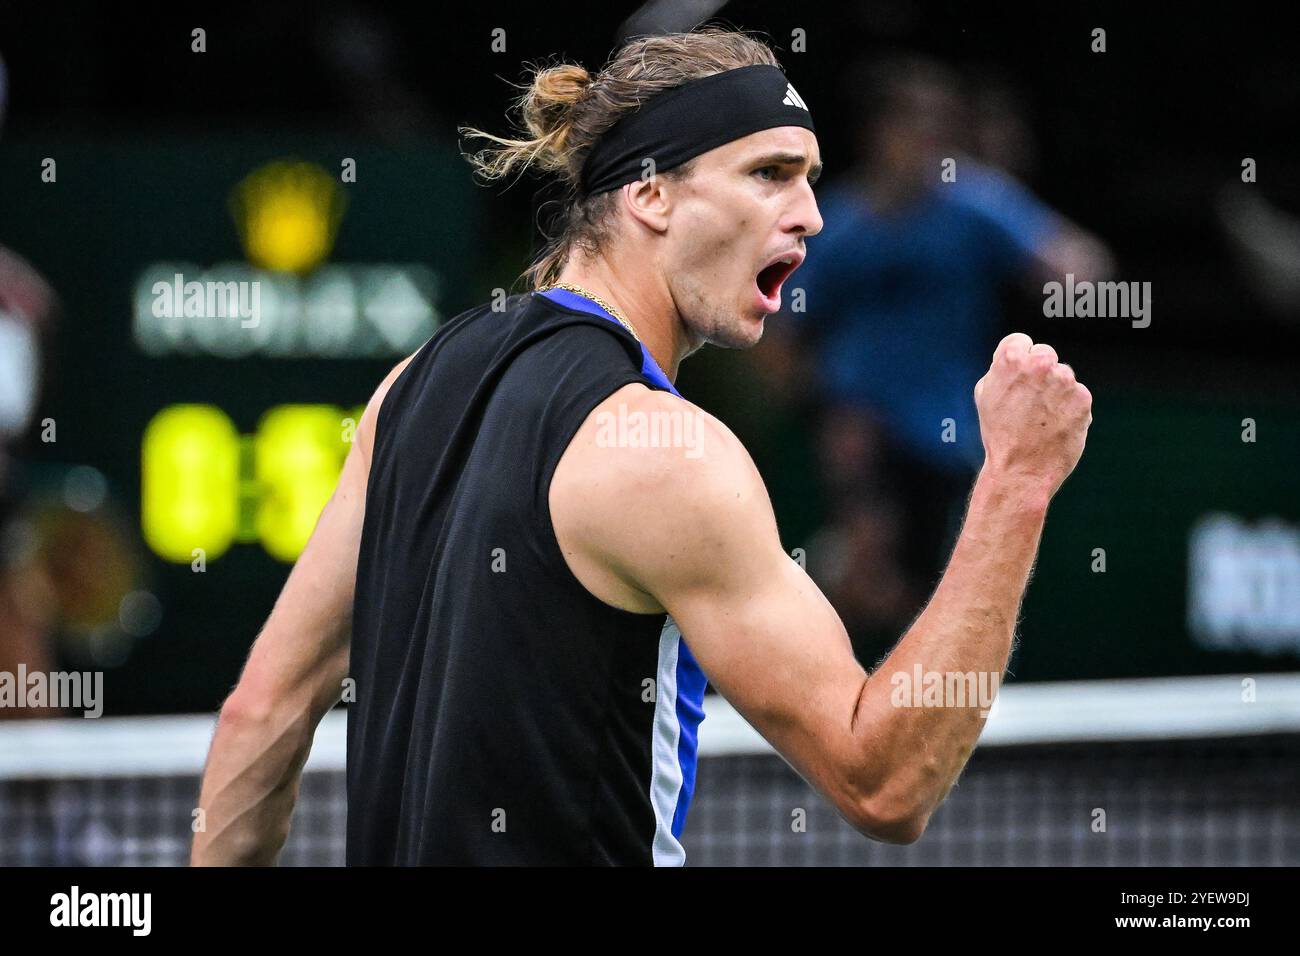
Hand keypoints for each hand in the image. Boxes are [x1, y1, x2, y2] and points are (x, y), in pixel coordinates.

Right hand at [974, 333, 1092, 498]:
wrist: (1020, 470)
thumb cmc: (1000, 435)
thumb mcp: (985, 395)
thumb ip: (1000, 370)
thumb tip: (1014, 358)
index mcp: (1011, 360)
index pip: (1021, 342)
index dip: (1018, 360)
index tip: (1018, 377)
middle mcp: (1040, 365)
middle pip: (1045, 355)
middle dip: (1040, 373)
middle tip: (1030, 400)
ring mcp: (1064, 381)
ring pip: (1063, 376)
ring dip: (1056, 392)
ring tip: (1041, 417)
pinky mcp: (1083, 399)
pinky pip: (1077, 395)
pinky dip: (1070, 408)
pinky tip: (1055, 424)